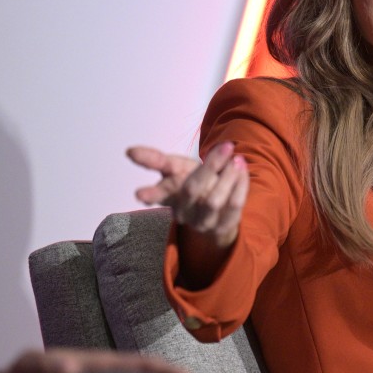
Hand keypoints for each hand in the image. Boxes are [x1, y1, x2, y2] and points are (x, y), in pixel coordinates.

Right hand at [127, 142, 247, 251]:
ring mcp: (203, 222)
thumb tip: (129, 151)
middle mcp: (184, 212)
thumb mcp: (175, 167)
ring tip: (238, 158)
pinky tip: (244, 171)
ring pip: (214, 200)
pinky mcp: (222, 226)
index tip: (139, 194)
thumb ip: (156, 160)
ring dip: (229, 176)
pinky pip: (234, 206)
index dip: (150, 194)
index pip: (157, 194)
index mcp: (168, 195)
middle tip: (227, 146)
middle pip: (192, 189)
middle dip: (210, 166)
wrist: (217, 208)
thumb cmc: (191, 181)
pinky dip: (241, 186)